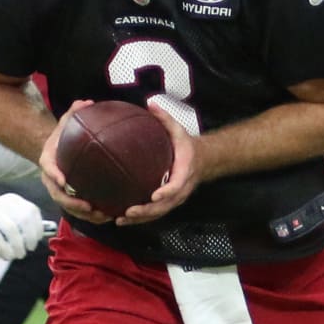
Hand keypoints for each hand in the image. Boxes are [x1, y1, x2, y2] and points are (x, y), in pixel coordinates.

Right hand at [0, 194, 43, 259]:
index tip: (35, 242)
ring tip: (16, 255)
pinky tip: (5, 254)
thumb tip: (41, 236)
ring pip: (10, 228)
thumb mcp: (10, 217)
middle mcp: (4, 202)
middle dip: (28, 238)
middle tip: (26, 251)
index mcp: (14, 200)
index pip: (32, 211)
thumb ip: (24, 225)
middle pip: (23, 219)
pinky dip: (3, 248)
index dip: (37, 229)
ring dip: (16, 245)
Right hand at [38, 100, 113, 223]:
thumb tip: (87, 102)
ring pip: (70, 207)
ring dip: (85, 214)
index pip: (48, 168)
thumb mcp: (66, 122)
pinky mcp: (71, 198)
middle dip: (73, 204)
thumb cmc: (63, 136)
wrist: (57, 150)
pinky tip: (109, 216)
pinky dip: (92, 215)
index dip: (54, 175)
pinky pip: (80, 210)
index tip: (64, 181)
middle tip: (88, 206)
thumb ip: (74, 113)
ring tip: (103, 216)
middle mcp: (52, 179)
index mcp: (48, 160)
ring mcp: (61, 191)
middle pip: (59, 195)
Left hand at [117, 101, 199, 225]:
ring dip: (140, 219)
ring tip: (120, 220)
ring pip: (159, 213)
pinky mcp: (168, 202)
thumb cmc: (186, 145)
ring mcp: (175, 198)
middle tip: (129, 211)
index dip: (166, 192)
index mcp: (184, 171)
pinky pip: (155, 213)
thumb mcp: (179, 130)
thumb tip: (150, 104)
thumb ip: (165, 118)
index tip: (153, 196)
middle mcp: (180, 189)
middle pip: (165, 205)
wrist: (203, 160)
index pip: (177, 185)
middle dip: (148, 211)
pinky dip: (140, 218)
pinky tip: (122, 219)